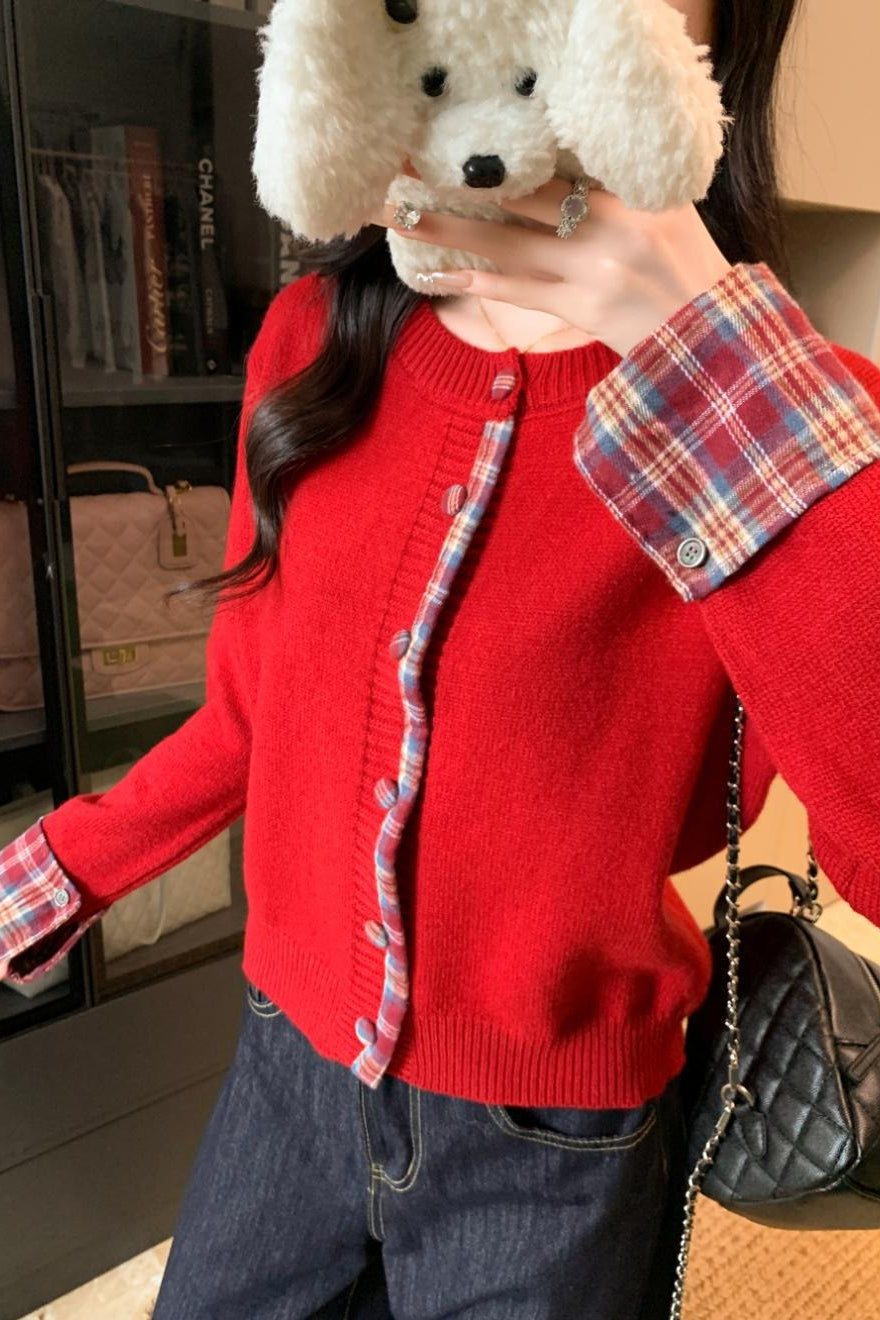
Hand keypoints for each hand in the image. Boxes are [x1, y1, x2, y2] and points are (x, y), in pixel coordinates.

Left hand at [371, 175, 731, 359]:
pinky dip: (476, 284)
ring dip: (451, 231)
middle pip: (520, 197)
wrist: (714, 336)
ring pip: (507, 244)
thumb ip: (618, 187)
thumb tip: (561, 169)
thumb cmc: (690, 270)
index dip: (501, 156)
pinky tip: (438, 277)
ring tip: (403, 218)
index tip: (457, 145)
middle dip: (459, 185)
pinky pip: (517, 292)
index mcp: (632, 192)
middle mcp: (609, 225)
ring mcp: (592, 270)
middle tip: (406, 173)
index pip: (555, 166)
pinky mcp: (580, 309)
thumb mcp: (668, 210)